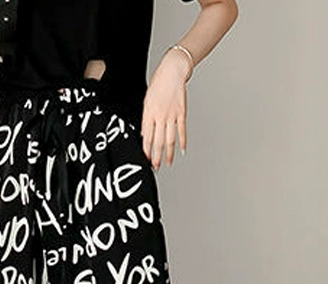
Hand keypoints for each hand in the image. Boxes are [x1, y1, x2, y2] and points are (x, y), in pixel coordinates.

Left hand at [141, 48, 191, 168]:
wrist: (172, 71)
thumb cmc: (158, 85)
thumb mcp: (147, 101)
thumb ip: (146, 118)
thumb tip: (146, 135)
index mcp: (149, 113)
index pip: (147, 137)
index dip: (146, 151)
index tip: (146, 160)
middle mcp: (160, 116)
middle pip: (158, 142)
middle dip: (156, 157)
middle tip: (155, 167)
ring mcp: (172, 116)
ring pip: (170, 139)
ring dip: (168, 154)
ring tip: (167, 163)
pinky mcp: (181, 113)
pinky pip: (181, 131)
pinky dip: (182, 142)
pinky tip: (181, 151)